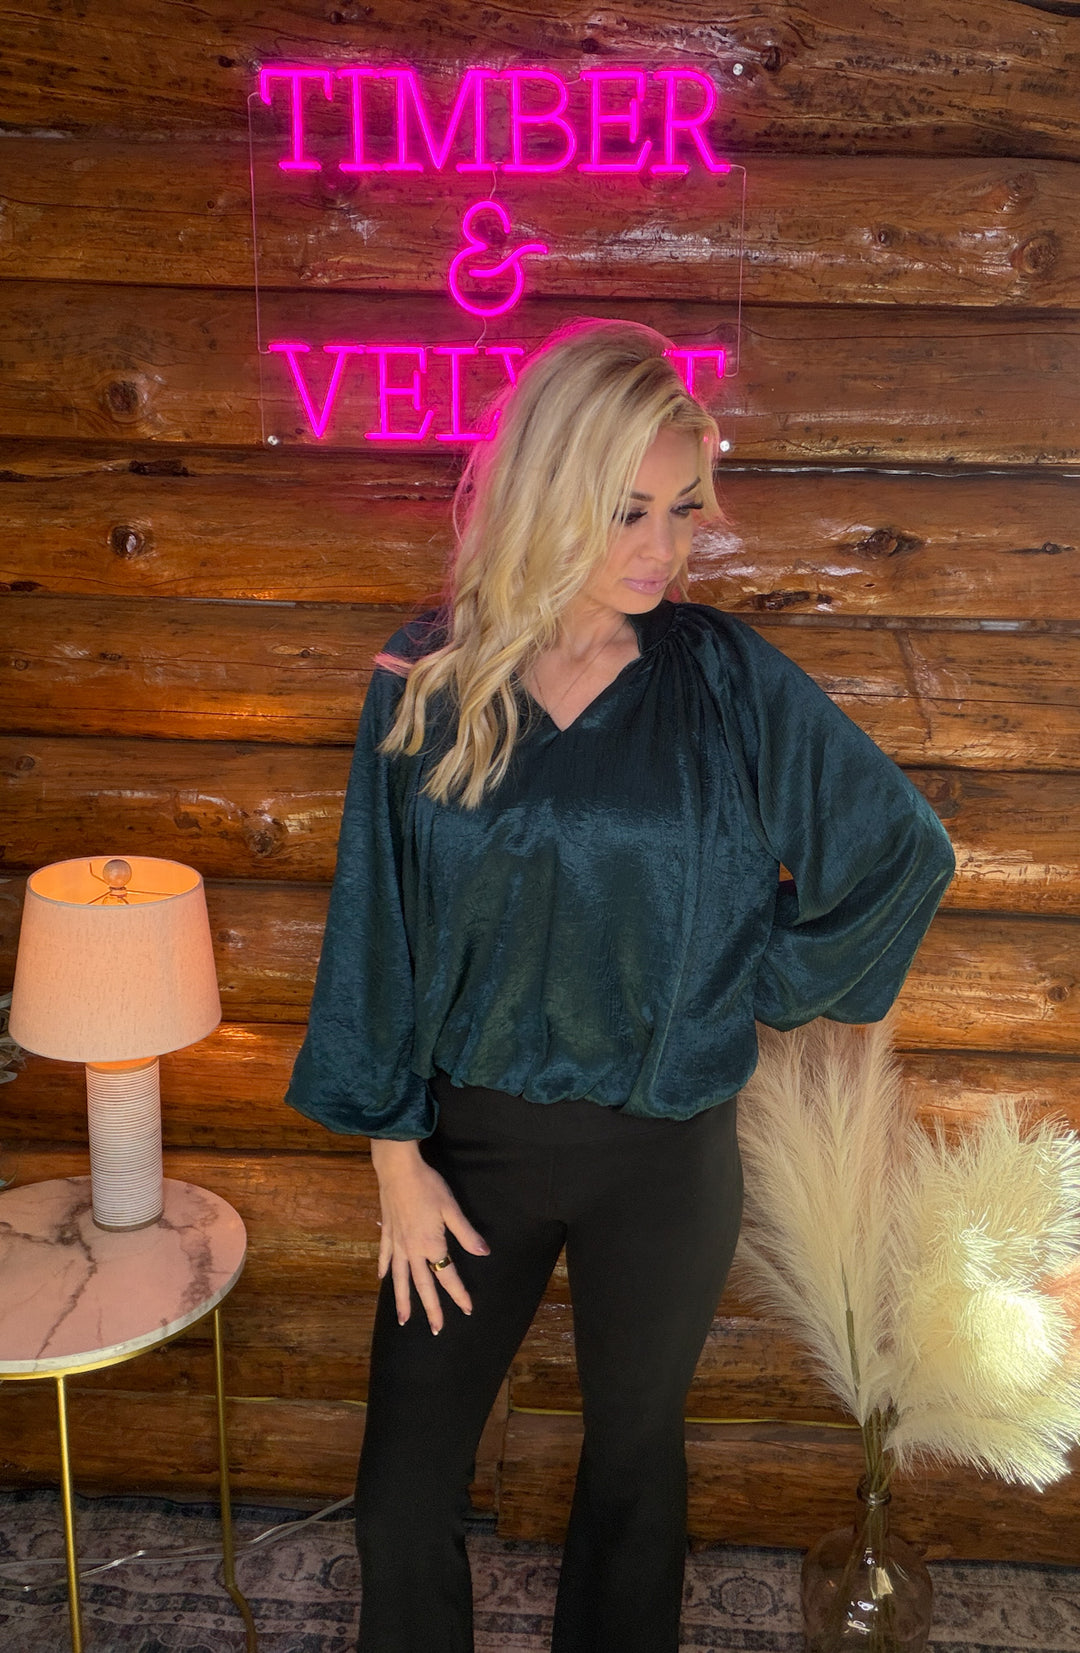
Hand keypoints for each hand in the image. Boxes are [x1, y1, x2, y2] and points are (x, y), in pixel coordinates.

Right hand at [370, 1139, 489, 1333]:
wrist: (398, 1169)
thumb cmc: (428, 1186)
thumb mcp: (451, 1209)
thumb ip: (466, 1234)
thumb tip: (484, 1253)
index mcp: (430, 1245)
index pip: (447, 1276)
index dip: (458, 1294)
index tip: (467, 1309)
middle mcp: (412, 1250)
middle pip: (422, 1285)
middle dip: (431, 1309)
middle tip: (437, 1330)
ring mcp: (396, 1242)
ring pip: (399, 1278)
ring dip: (403, 1300)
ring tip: (404, 1320)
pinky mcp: (387, 1232)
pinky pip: (385, 1256)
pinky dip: (384, 1269)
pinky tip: (382, 1279)